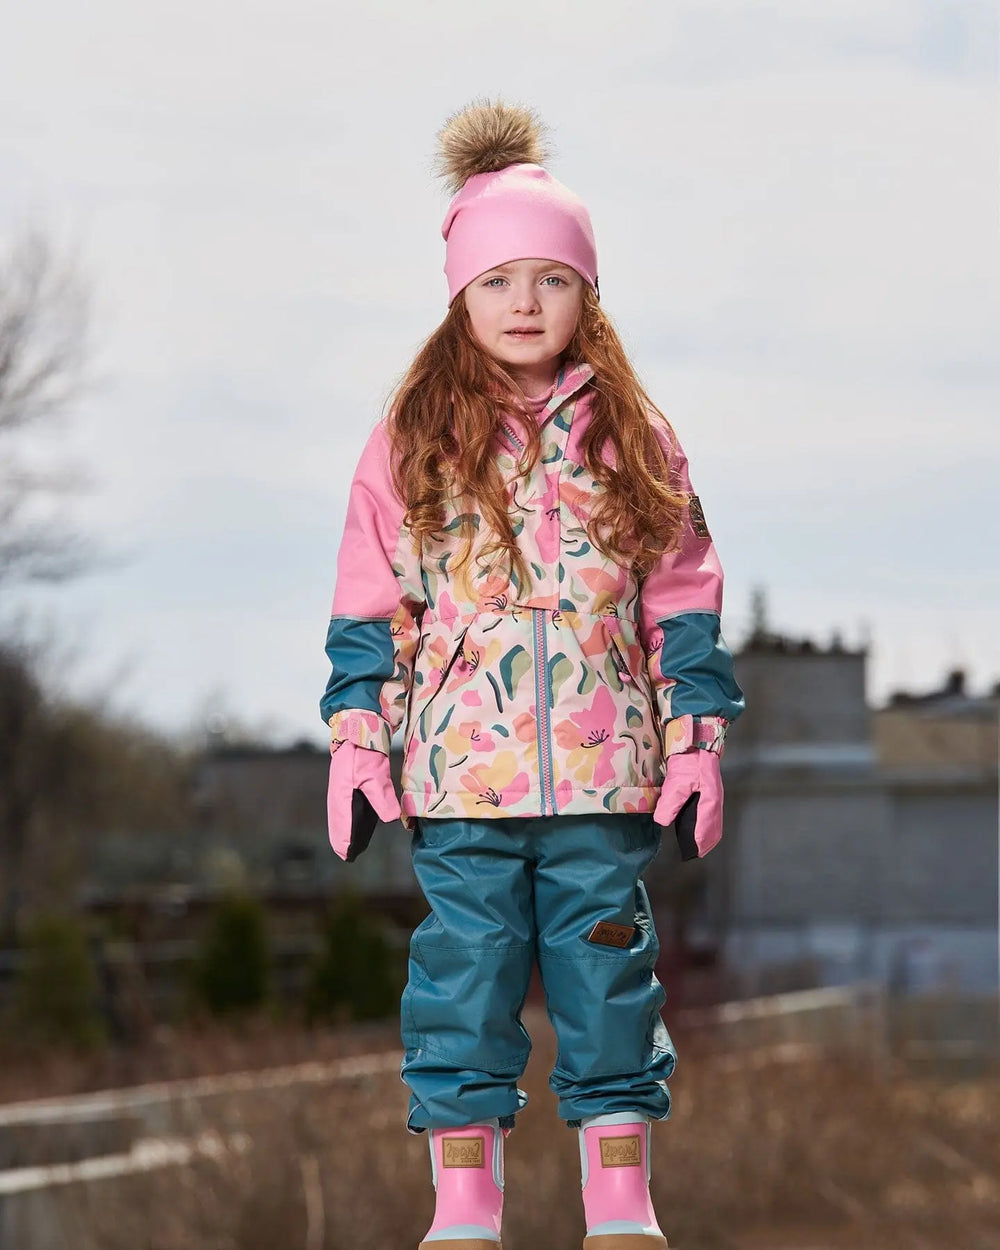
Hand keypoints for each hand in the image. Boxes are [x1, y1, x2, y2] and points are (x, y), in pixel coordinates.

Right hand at [327, 742, 401, 861]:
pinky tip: (358, 829)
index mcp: (341, 794)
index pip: (340, 822)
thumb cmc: (365, 755)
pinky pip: (347, 810)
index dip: (343, 839)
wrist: (360, 735)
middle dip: (341, 840)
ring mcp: (342, 792)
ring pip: (341, 817)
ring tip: (351, 849)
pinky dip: (350, 822)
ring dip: (345, 832)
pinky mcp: (348, 789)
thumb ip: (382, 798)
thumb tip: (390, 820)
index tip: (346, 854)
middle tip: (348, 857)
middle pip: (337, 823)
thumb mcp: (375, 776)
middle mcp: (338, 796)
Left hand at [653, 749, 722, 859]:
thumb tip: (662, 821)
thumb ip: (670, 803)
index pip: (706, 827)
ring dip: (708, 835)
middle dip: (707, 842)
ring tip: (697, 845)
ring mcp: (714, 798)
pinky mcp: (710, 793)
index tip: (693, 852)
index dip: (700, 841)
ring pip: (714, 822)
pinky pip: (711, 815)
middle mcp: (715, 802)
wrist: (696, 744)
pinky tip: (698, 827)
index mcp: (709, 802)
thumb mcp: (677, 783)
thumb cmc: (688, 762)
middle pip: (714, 828)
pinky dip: (707, 825)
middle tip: (696, 853)